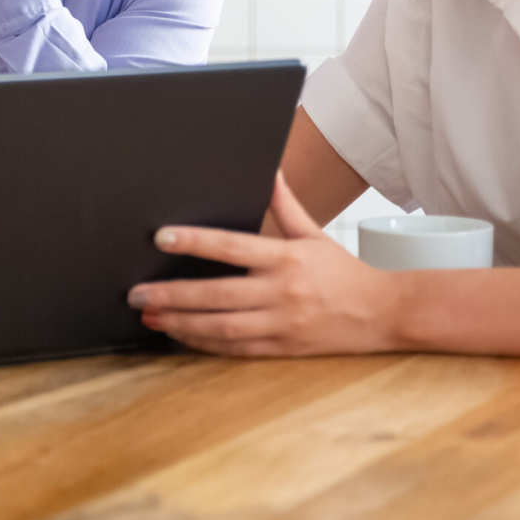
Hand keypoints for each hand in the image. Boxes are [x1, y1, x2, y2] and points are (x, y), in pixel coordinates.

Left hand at [127, 173, 403, 356]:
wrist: (382, 313)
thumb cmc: (343, 271)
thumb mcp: (313, 234)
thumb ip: (285, 205)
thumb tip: (271, 170)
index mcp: (287, 259)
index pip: (232, 247)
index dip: (195, 242)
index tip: (162, 238)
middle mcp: (281, 293)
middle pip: (218, 294)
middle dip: (173, 295)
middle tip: (137, 292)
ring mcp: (281, 324)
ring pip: (221, 327)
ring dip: (181, 322)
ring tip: (150, 315)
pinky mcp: (281, 348)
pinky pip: (235, 349)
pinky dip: (203, 343)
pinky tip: (179, 334)